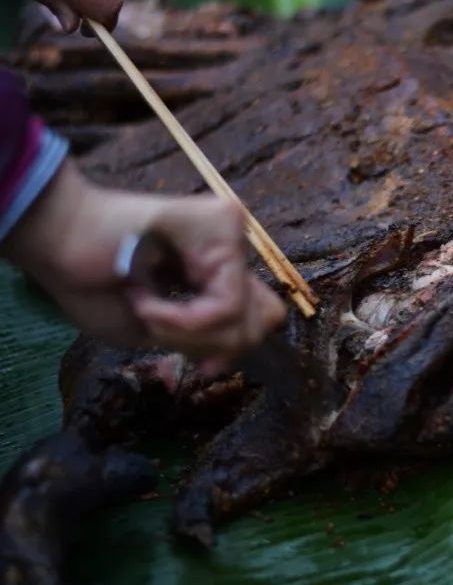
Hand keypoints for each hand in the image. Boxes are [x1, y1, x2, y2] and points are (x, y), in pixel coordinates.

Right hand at [2, 161, 285, 364]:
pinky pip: (226, 304)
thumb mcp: (161, 328)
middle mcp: (235, 249)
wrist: (56, 243)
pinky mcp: (225, 223)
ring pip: (241, 316)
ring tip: (143, 303)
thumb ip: (207, 340)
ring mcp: (233, 232)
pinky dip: (180, 318)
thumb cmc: (95, 284)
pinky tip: (142, 292)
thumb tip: (231, 359)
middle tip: (155, 322)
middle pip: (264, 319)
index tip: (197, 360)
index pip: (261, 320)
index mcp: (224, 272)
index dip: (231, 347)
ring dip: (184, 329)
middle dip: (208, 341)